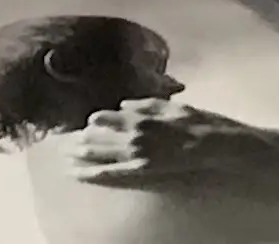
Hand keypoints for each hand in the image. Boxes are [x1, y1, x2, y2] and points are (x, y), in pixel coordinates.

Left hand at [68, 98, 252, 183]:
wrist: (213, 143)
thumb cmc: (197, 121)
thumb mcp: (170, 105)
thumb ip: (145, 103)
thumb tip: (125, 104)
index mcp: (141, 113)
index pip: (107, 116)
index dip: (94, 121)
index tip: (86, 124)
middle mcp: (133, 131)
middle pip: (98, 135)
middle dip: (81, 139)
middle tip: (66, 143)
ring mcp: (136, 152)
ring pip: (99, 153)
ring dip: (80, 155)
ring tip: (65, 158)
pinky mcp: (141, 169)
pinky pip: (110, 173)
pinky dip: (91, 173)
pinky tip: (76, 174)